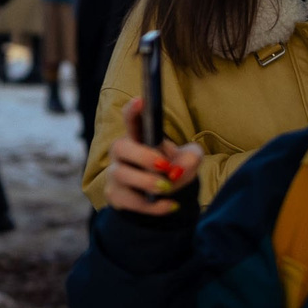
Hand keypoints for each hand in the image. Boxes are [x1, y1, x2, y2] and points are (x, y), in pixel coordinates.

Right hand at [104, 100, 200, 217]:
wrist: (162, 198)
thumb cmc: (172, 170)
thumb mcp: (188, 160)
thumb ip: (191, 158)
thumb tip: (177, 169)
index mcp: (139, 139)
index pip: (133, 121)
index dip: (134, 111)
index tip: (140, 101)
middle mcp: (122, 154)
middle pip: (120, 147)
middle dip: (142, 156)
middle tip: (164, 166)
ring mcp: (116, 175)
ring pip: (121, 174)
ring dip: (147, 181)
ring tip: (167, 188)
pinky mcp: (117, 196)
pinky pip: (130, 201)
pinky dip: (153, 206)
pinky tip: (171, 205)